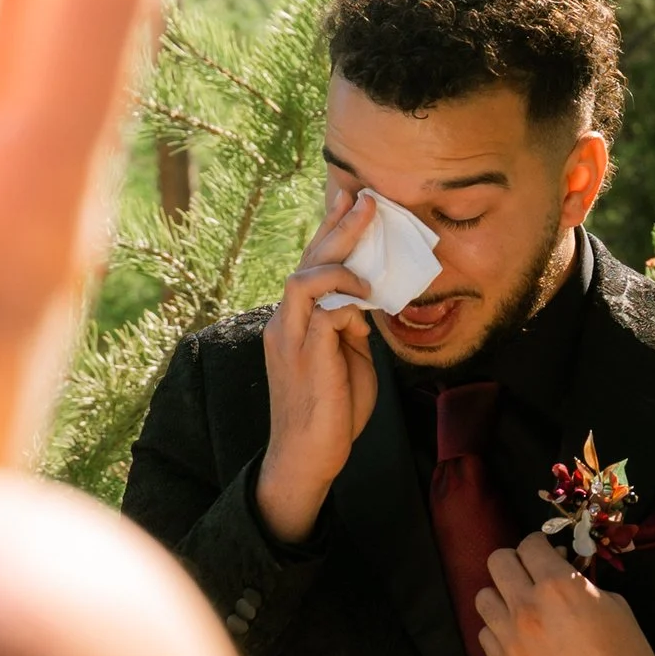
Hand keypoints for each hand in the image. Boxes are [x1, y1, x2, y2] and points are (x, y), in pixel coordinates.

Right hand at [255, 189, 381, 546]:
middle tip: (367, 198)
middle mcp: (286, 322)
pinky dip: (346, 297)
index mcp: (295, 322)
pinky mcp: (304, 354)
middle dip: (339, 227)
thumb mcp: (350, 359)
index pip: (311, 266)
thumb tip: (366, 302)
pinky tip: (367, 300)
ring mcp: (290, 337)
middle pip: (308, 261)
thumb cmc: (332, 412)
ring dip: (339, 259)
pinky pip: (321, 310)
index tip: (351, 202)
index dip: (331, 232)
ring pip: (305, 277)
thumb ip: (352, 327)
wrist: (308, 457)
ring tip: (368, 251)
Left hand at [475, 533, 654, 655]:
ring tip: (522, 607)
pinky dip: (499, 630)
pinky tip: (520, 637)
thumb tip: (558, 569)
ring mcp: (511, 639)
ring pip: (483, 597)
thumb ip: (578, 581)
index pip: (529, 544)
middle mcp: (527, 608)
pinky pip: (485, 633)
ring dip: (503, 596)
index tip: (547, 553)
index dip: (541, 545)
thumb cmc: (628, 654)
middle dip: (517, 562)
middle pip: (498, 561)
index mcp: (558, 586)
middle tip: (532, 574)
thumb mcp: (613, 603)